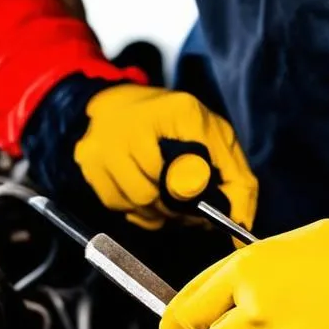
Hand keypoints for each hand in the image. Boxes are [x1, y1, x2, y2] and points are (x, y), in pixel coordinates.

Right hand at [73, 84, 257, 231]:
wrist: (117, 103)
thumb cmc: (171, 122)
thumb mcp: (215, 139)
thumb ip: (238, 181)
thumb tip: (241, 226)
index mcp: (179, 111)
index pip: (192, 176)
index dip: (200, 199)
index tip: (206, 212)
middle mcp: (135, 123)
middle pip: (162, 195)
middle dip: (178, 208)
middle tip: (186, 205)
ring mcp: (106, 141)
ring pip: (138, 203)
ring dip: (156, 211)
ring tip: (164, 195)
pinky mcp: (87, 158)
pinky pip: (117, 205)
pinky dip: (135, 208)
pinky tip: (143, 190)